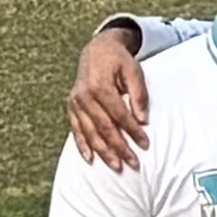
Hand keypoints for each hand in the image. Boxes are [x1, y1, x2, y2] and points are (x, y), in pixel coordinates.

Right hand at [66, 19, 149, 170]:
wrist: (96, 49)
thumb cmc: (119, 60)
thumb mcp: (134, 70)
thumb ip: (138, 95)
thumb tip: (143, 121)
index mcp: (100, 85)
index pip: (119, 115)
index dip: (132, 131)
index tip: (145, 144)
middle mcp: (84, 95)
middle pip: (104, 128)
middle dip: (120, 148)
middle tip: (134, 164)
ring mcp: (75, 102)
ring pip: (90, 133)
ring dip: (103, 152)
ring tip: (117, 166)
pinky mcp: (71, 107)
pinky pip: (76, 130)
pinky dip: (82, 146)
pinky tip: (90, 160)